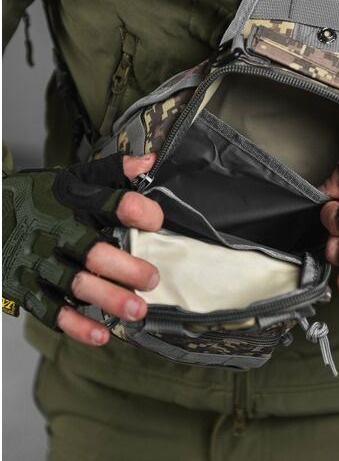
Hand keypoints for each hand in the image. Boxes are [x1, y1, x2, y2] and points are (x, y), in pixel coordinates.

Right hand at [3, 153, 163, 344]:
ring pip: (76, 284)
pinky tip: (100, 334)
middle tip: (151, 279)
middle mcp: (56, 233)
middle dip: (126, 268)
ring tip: (136, 310)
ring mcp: (40, 262)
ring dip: (108, 299)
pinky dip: (75, 325)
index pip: (110, 204)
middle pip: (93, 252)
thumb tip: (150, 161)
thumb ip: (113, 170)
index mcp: (73, 203)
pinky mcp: (26, 287)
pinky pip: (51, 311)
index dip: (137, 211)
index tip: (154, 220)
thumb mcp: (73, 178)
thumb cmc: (37, 198)